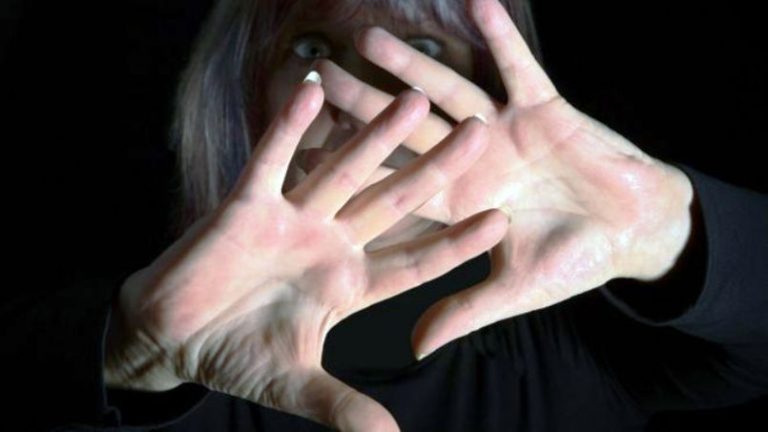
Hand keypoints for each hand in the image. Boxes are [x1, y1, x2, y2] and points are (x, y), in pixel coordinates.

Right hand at [104, 75, 507, 430]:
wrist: (172, 336)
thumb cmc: (235, 356)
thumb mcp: (294, 383)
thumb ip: (342, 407)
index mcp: (348, 284)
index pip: (414, 262)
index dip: (455, 244)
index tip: (500, 221)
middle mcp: (329, 243)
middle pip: (393, 201)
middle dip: (435, 170)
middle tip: (481, 133)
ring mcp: (292, 220)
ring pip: (343, 170)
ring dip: (375, 135)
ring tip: (414, 100)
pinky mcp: (247, 204)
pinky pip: (272, 159)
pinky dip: (289, 127)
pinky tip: (312, 87)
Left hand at [316, 0, 694, 358]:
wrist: (635, 232)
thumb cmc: (576, 262)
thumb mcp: (515, 290)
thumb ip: (462, 312)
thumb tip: (412, 351)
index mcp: (460, 201)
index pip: (397, 182)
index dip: (356, 170)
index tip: (309, 152)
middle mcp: (474, 159)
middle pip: (409, 129)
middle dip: (367, 104)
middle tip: (322, 77)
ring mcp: (505, 130)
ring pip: (451, 91)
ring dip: (414, 65)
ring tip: (371, 38)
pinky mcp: (544, 108)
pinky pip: (518, 66)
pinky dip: (499, 37)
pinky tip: (475, 2)